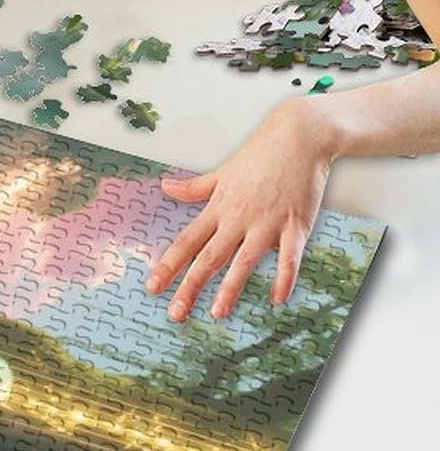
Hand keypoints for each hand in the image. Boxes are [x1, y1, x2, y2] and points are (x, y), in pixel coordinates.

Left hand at [146, 98, 337, 321]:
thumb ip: (194, 187)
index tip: (152, 287)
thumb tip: (165, 187)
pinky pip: (289, 256)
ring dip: (230, 288)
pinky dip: (284, 277)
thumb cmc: (259, 155)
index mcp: (218, 207)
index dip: (168, 265)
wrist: (298, 137)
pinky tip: (277, 297)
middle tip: (175, 313)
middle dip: (190, 286)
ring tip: (216, 312)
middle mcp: (237, 218)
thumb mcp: (222, 172)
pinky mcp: (295, 225)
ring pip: (243, 260)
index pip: (186, 241)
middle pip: (209, 257)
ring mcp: (266, 222)